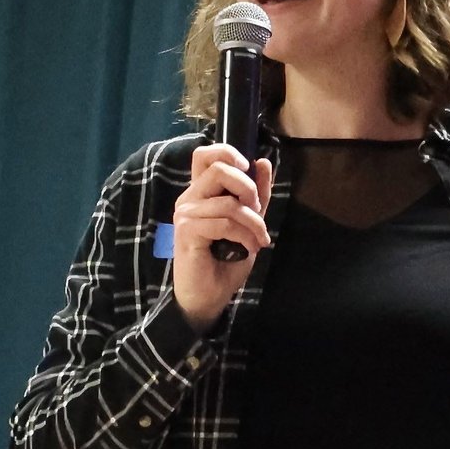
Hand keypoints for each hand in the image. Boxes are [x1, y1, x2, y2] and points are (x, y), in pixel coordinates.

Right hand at [171, 142, 274, 331]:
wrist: (209, 296)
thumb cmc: (225, 261)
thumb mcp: (248, 223)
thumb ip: (256, 195)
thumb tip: (263, 161)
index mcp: (201, 192)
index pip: (205, 154)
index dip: (228, 152)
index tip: (247, 169)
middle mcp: (189, 198)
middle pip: (218, 169)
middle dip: (248, 188)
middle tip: (257, 210)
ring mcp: (185, 214)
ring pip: (229, 203)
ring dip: (253, 223)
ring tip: (258, 240)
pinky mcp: (187, 231)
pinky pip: (224, 223)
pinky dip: (244, 236)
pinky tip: (247, 250)